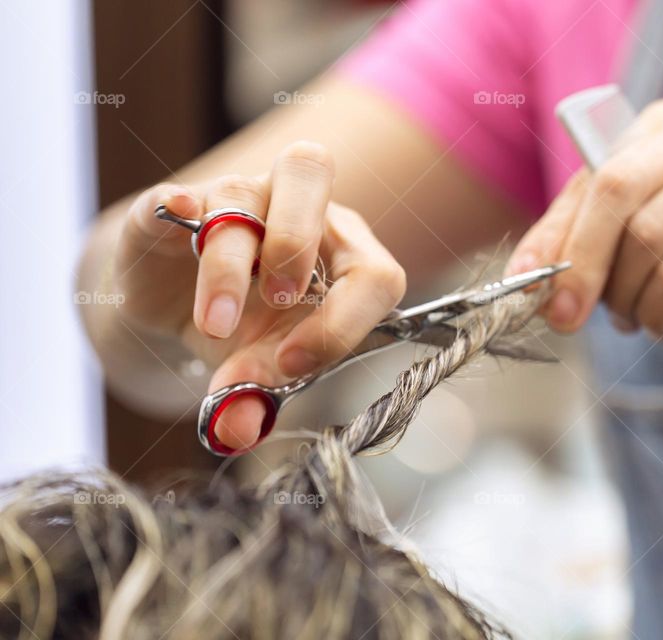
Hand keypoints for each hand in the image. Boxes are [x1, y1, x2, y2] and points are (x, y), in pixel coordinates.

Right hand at [113, 141, 405, 449]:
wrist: (177, 311)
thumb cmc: (246, 329)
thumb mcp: (262, 364)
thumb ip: (257, 393)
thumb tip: (235, 428)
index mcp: (340, 248)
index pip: (371, 271)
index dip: (342, 322)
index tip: (294, 366)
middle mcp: (294, 208)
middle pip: (311, 174)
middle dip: (297, 240)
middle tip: (278, 300)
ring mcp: (231, 199)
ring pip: (237, 197)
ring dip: (229, 265)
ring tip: (215, 324)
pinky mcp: (169, 210)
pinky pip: (171, 197)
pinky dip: (174, 207)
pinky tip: (177, 216)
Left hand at [508, 100, 662, 357]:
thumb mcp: (637, 252)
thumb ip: (582, 247)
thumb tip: (522, 275)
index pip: (593, 174)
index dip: (556, 234)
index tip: (529, 286)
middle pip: (616, 189)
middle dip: (582, 262)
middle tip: (566, 315)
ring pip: (647, 233)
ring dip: (627, 293)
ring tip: (634, 317)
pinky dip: (660, 308)